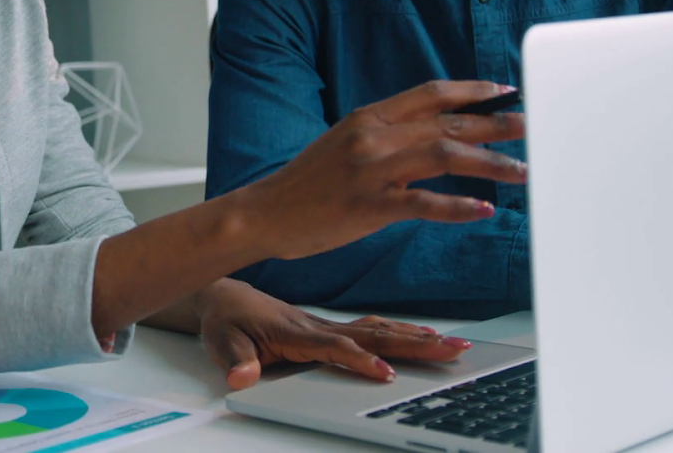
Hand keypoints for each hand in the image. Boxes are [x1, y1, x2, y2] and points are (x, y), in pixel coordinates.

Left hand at [195, 280, 472, 388]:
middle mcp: (317, 326)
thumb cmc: (225, 321)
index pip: (334, 347)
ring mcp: (327, 325)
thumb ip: (235, 360)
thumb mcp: (220, 342)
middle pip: (371, 335)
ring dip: (415, 337)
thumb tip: (241, 376)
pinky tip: (423, 336)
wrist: (223, 297)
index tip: (386, 374)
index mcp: (294, 332)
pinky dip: (400, 331)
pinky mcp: (330, 327)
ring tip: (452, 344)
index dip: (359, 360)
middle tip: (449, 351)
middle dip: (412, 345)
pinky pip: (372, 329)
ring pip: (378, 330)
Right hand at [239, 80, 526, 261]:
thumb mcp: (344, 143)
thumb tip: (430, 134)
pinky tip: (483, 210)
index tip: (506, 91)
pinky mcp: (369, 205)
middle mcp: (373, 135)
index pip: (431, 93)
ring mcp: (372, 169)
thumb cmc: (306, 184)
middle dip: (496, 124)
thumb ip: (384, 134)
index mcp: (368, 116)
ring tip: (521, 170)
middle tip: (530, 126)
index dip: (473, 91)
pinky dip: (457, 206)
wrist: (265, 212)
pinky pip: (424, 203)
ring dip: (489, 162)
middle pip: (448, 122)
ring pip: (445, 155)